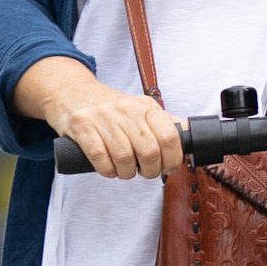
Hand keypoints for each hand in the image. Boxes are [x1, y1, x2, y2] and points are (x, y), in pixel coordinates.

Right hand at [46, 75, 184, 180]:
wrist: (73, 93)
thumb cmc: (113, 110)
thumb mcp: (141, 110)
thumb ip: (166, 123)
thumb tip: (193, 136)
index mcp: (147, 106)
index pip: (170, 138)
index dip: (172, 160)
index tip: (168, 168)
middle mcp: (126, 109)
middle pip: (149, 152)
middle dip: (150, 171)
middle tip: (145, 171)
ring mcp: (102, 117)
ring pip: (124, 158)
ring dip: (126, 173)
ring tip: (125, 170)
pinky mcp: (81, 126)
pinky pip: (100, 157)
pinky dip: (107, 171)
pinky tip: (109, 169)